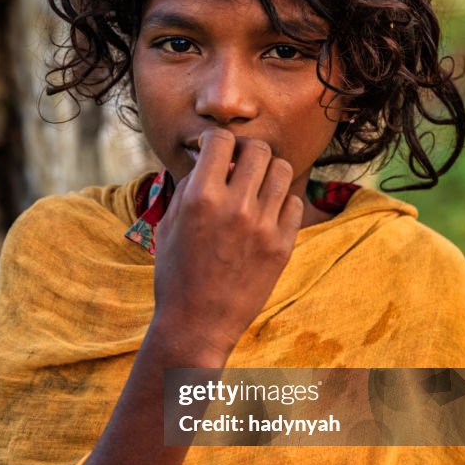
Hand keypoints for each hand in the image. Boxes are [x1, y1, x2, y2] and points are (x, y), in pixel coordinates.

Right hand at [153, 130, 303, 356]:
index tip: (216, 152)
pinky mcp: (282, 246)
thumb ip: (191, 185)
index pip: (221, 140)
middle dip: (247, 151)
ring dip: (268, 171)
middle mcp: (235, 207)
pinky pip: (294, 203)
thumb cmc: (176, 273)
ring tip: (257, 186)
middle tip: (240, 166)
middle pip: (258, 149)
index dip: (217, 141)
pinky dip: (281, 201)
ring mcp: (263, 227)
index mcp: (201, 198)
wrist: (197, 324)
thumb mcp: (170, 224)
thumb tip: (208, 158)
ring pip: (282, 170)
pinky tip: (267, 213)